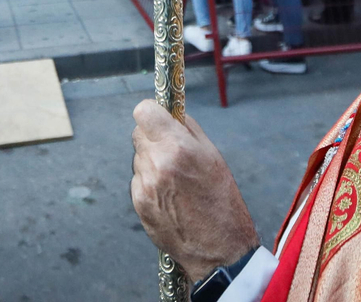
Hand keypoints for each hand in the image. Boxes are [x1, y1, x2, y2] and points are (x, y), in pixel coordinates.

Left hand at [130, 100, 257, 282]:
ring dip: (151, 162)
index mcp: (177, 147)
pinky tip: (169, 197)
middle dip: (153, 138)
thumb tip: (170, 113)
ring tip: (175, 181)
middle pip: (138, 134)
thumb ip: (188, 129)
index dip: (152, 113)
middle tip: (172, 152)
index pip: (143, 111)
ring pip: (139, 158)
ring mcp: (145, 185)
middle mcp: (157, 164)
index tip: (159, 119)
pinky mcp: (138, 203)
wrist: (219, 249)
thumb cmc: (222, 201)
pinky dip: (150, 184)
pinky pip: (139, 181)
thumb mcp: (213, 156)